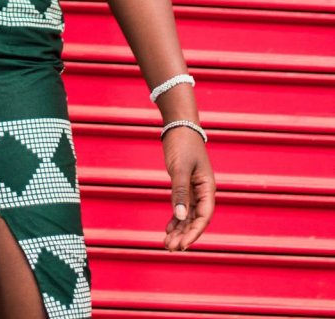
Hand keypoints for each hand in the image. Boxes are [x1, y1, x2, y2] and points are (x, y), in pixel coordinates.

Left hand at [161, 127, 214, 250]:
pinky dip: (175, 218)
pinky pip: (181, 207)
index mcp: (208, 187)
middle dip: (184, 235)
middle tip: (170, 248)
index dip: (194, 232)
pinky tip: (168, 229)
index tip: (183, 245)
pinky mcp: (184, 185)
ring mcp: (193, 189)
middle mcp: (203, 191)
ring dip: (179, 230)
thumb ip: (180, 192)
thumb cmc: (182, 144)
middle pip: (196, 219)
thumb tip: (181, 217)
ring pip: (188, 215)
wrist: (179, 126)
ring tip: (167, 244)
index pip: (204, 216)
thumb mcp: (180, 168)